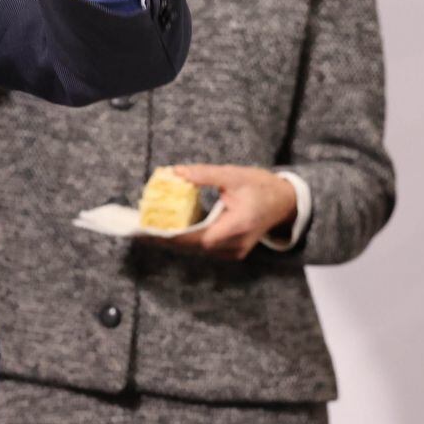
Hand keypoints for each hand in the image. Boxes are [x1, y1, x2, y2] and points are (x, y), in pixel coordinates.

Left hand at [141, 164, 298, 261]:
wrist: (287, 203)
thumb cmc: (263, 187)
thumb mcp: (233, 176)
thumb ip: (203, 175)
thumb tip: (175, 172)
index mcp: (237, 227)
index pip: (197, 237)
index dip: (170, 235)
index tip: (146, 230)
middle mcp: (234, 245)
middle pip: (191, 246)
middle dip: (163, 237)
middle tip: (136, 229)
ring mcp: (233, 251)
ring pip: (195, 249)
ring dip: (171, 239)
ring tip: (144, 229)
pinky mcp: (230, 250)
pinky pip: (201, 246)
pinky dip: (184, 238)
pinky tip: (165, 229)